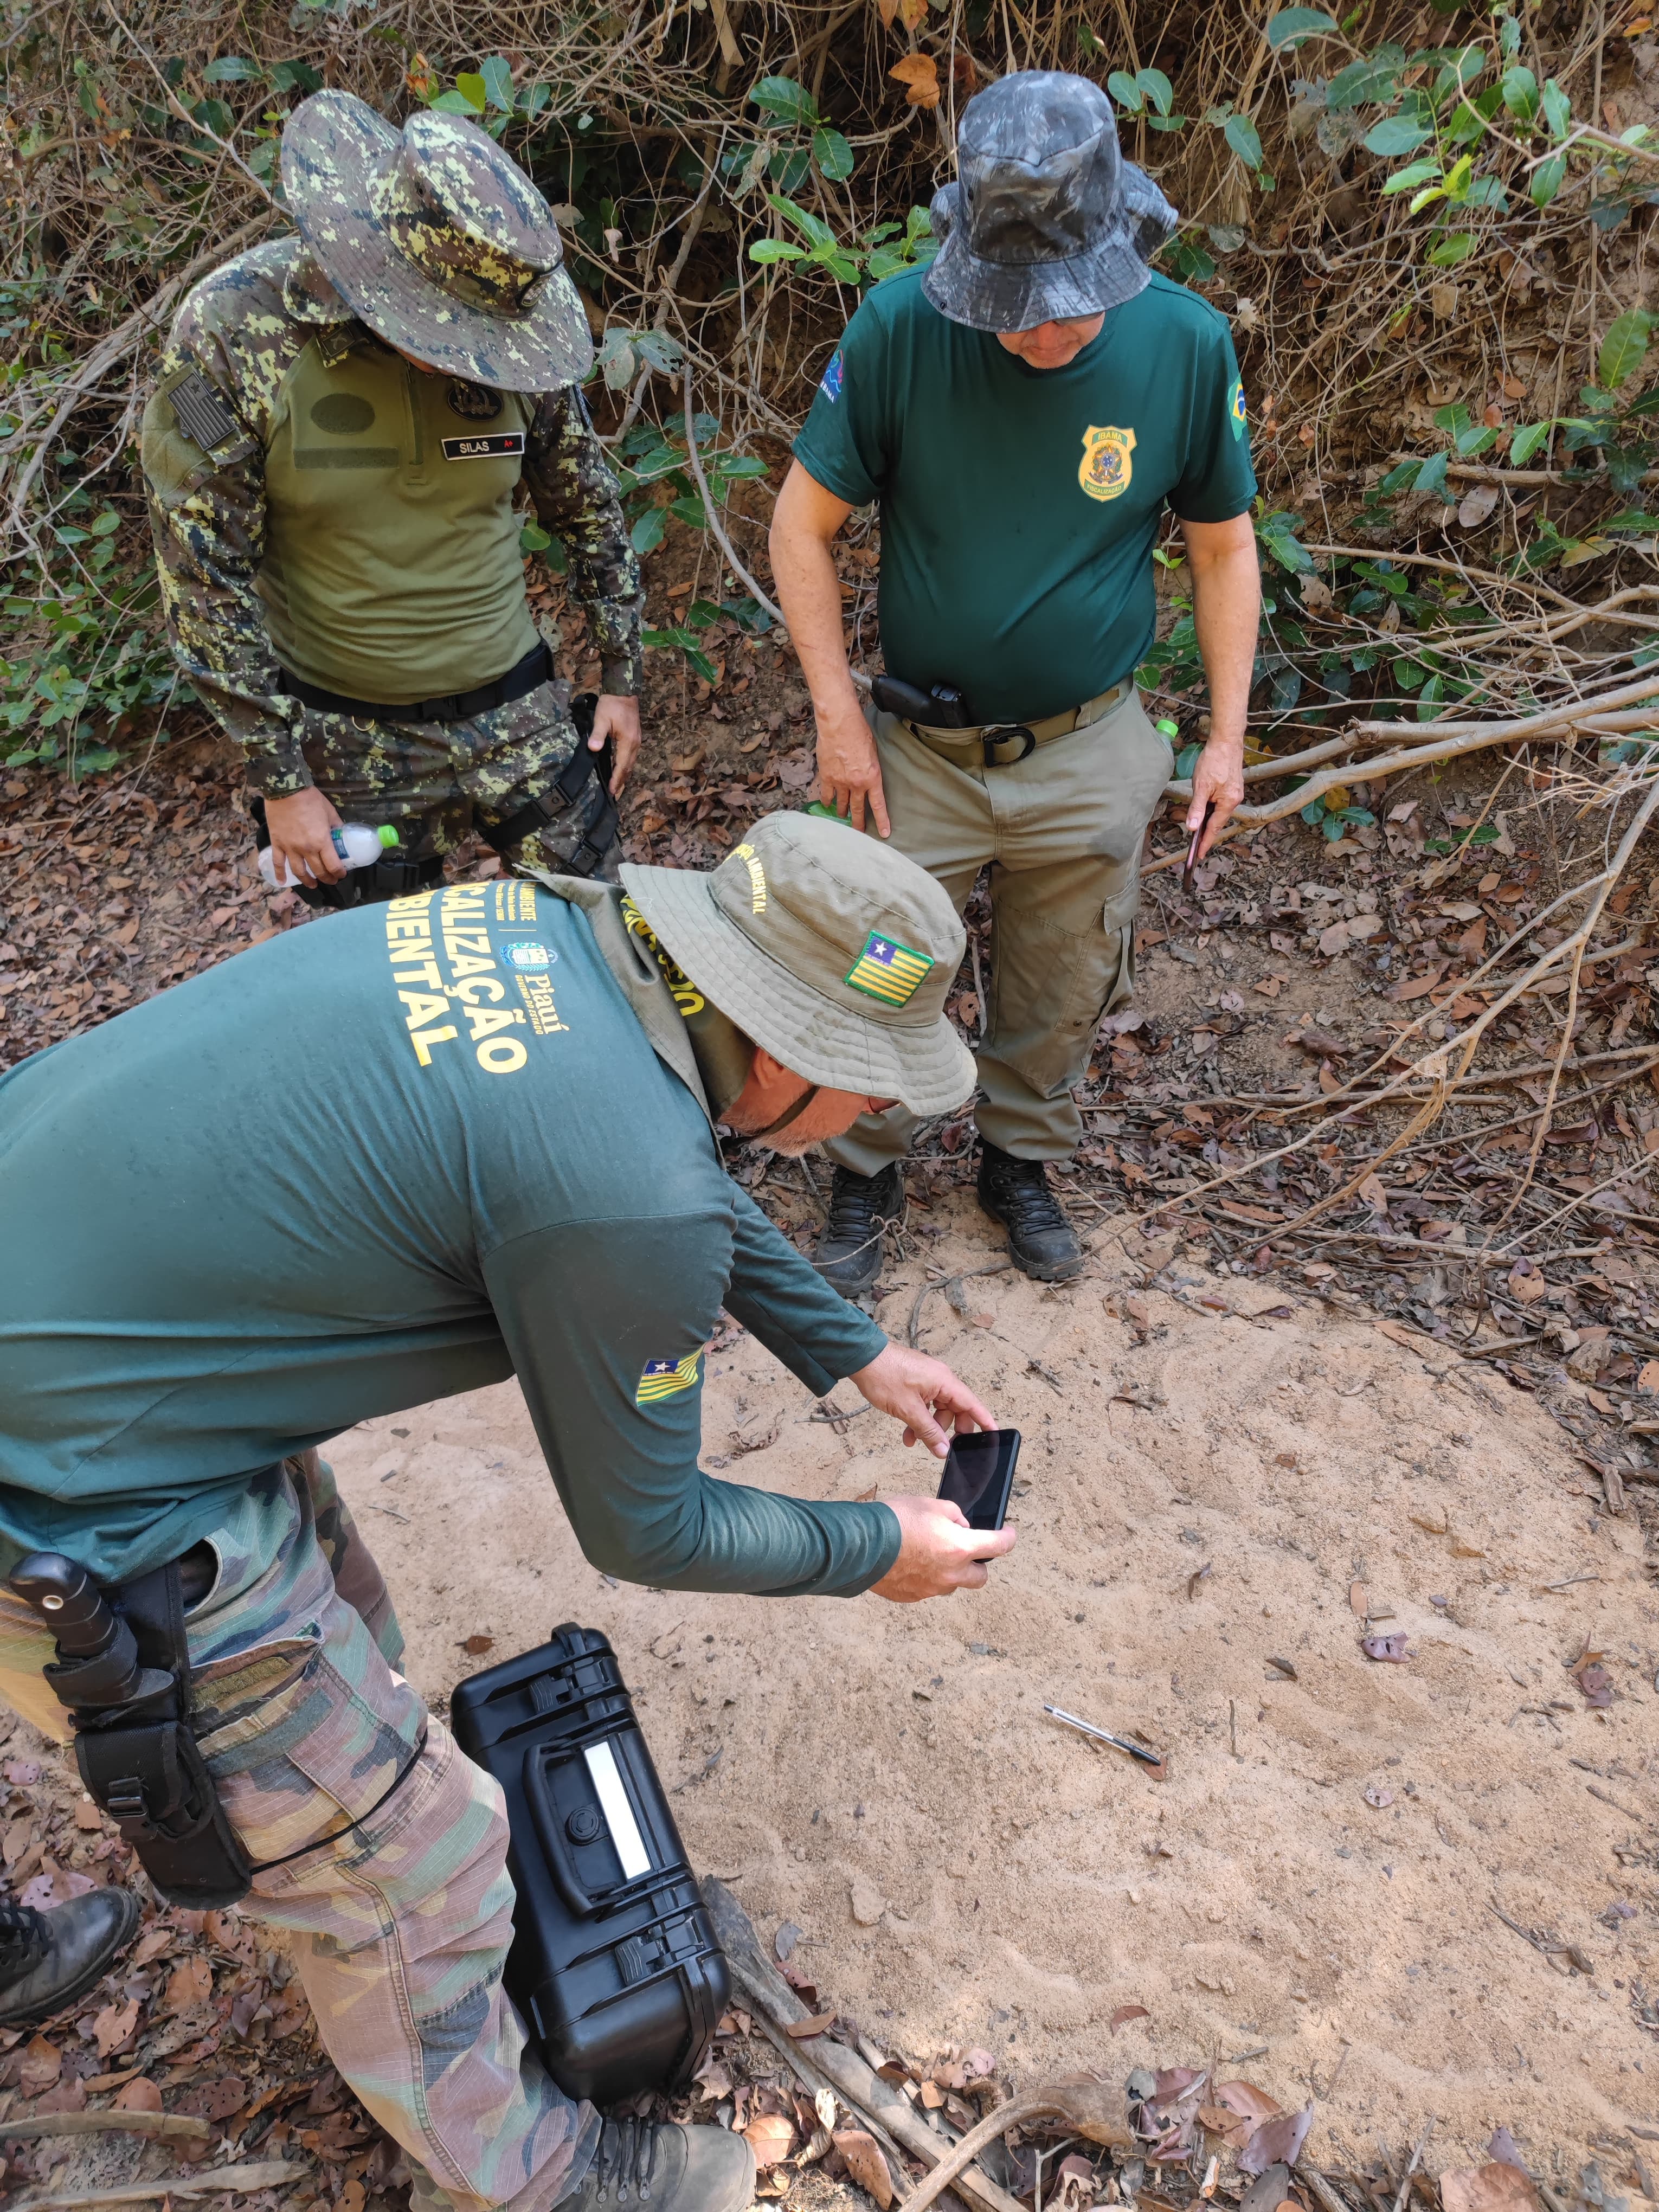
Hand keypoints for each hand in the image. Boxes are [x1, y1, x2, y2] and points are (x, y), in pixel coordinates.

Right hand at [264, 786, 344, 886]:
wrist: (286, 790)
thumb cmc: (310, 799)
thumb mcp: (330, 812)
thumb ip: (336, 826)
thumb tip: (341, 833)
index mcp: (322, 842)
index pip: (333, 866)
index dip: (339, 873)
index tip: (341, 875)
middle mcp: (306, 849)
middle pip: (318, 871)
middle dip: (327, 878)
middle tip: (330, 880)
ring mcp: (290, 848)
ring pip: (299, 871)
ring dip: (307, 881)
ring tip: (312, 885)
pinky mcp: (277, 844)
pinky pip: (278, 863)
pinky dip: (280, 874)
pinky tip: (282, 882)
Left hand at [591, 694, 640, 796]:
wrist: (624, 692)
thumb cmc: (611, 704)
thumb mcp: (601, 718)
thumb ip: (597, 734)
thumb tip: (593, 749)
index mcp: (627, 741)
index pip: (622, 765)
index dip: (617, 779)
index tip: (613, 791)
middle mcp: (635, 744)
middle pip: (629, 767)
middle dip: (622, 781)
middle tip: (615, 794)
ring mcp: (637, 741)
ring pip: (631, 763)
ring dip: (625, 775)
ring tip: (618, 786)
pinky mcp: (635, 738)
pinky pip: (631, 757)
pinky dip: (626, 766)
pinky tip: (621, 769)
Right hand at [815, 692, 889, 836]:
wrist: (839, 724)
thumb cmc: (860, 732)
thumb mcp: (874, 753)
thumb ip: (871, 769)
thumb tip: (867, 778)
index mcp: (872, 778)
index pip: (878, 805)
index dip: (882, 821)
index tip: (884, 834)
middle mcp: (856, 784)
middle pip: (858, 810)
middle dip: (858, 824)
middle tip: (859, 834)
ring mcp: (840, 782)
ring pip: (841, 804)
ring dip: (842, 812)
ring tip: (842, 817)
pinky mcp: (826, 777)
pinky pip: (827, 795)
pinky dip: (827, 801)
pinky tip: (827, 804)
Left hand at [848, 1343, 994, 1457]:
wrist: (861, 1357)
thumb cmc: (884, 1376)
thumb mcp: (908, 1410)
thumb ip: (928, 1431)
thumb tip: (943, 1450)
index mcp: (944, 1381)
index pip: (971, 1404)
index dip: (984, 1421)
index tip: (994, 1435)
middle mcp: (940, 1378)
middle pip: (955, 1409)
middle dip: (948, 1430)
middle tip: (943, 1448)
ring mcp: (928, 1379)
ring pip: (938, 1409)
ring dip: (928, 1427)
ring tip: (913, 1440)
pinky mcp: (916, 1381)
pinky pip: (926, 1404)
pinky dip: (919, 1418)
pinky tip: (908, 1432)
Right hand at [869, 1495, 1016, 1602]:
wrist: (861, 1544)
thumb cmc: (896, 1520)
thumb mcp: (931, 1504)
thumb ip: (954, 1516)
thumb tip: (959, 1527)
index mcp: (960, 1549)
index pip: (998, 1546)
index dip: (1008, 1538)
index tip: (1008, 1534)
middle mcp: (950, 1574)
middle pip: (979, 1578)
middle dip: (977, 1565)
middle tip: (966, 1550)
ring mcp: (930, 1589)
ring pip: (950, 1584)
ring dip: (948, 1571)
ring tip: (928, 1552)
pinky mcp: (911, 1597)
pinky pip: (926, 1589)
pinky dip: (924, 1577)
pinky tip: (909, 1562)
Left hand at [1186, 730, 1244, 858]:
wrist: (1226, 741)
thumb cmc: (1214, 761)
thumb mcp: (1201, 786)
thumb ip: (1197, 808)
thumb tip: (1192, 828)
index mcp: (1228, 802)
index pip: (1214, 828)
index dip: (1205, 842)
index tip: (1198, 855)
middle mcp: (1234, 800)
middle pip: (1217, 822)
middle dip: (1206, 833)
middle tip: (1195, 847)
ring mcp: (1235, 793)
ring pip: (1219, 812)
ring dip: (1208, 821)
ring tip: (1198, 831)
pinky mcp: (1232, 787)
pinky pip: (1221, 804)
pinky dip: (1212, 810)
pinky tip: (1204, 811)